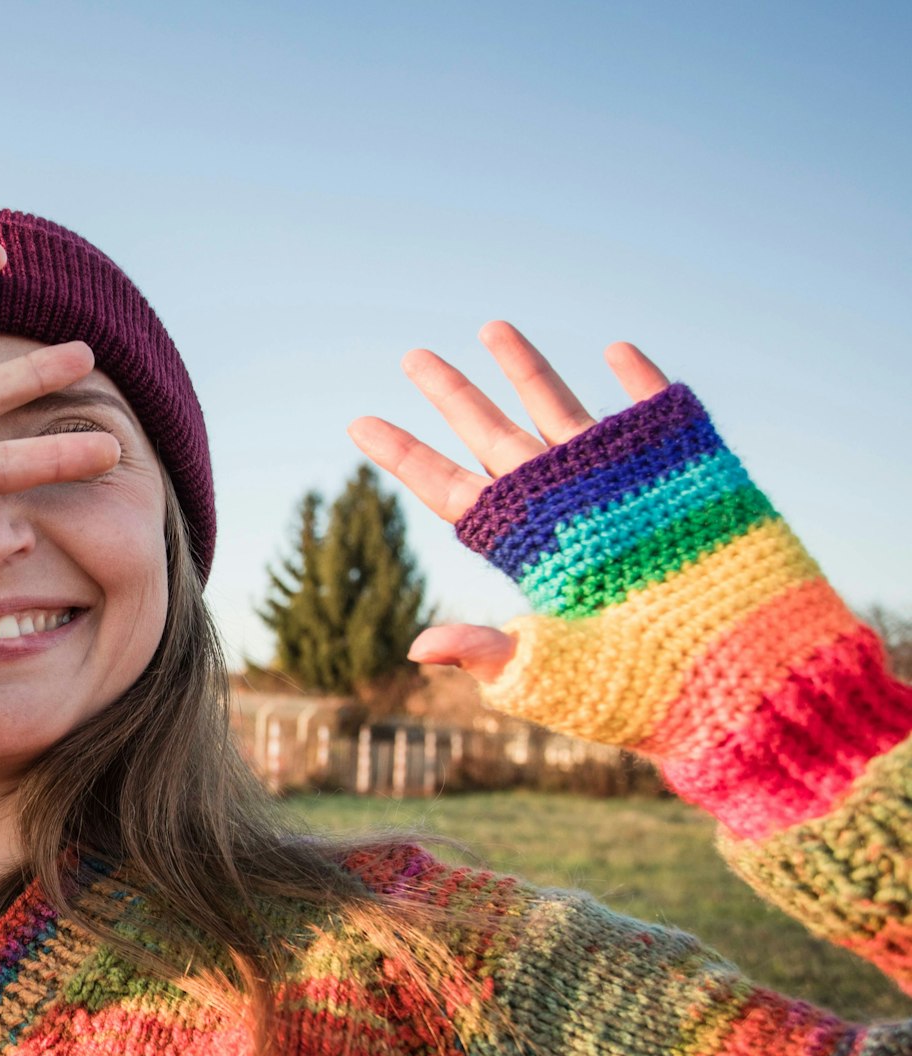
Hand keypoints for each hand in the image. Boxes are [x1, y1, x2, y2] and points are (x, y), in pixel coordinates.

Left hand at [347, 322, 671, 681]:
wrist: (738, 677)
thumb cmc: (637, 687)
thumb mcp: (549, 670)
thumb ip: (484, 650)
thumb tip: (415, 649)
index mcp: (523, 546)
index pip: (448, 489)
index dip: (405, 455)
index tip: (358, 424)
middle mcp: (561, 507)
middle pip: (491, 435)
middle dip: (452, 395)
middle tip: (412, 356)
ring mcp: (617, 485)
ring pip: (559, 409)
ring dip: (526, 368)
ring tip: (489, 327)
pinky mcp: (679, 472)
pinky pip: (652, 412)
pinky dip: (637, 379)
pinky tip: (617, 350)